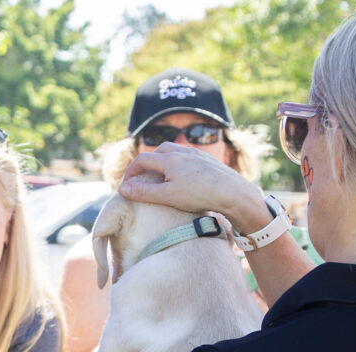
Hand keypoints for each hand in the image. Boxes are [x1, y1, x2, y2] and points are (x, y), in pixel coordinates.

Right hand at [119, 143, 263, 231]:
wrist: (233, 193)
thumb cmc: (199, 195)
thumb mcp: (167, 196)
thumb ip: (143, 192)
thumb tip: (122, 189)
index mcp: (169, 159)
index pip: (142, 160)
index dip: (131, 171)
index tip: (126, 184)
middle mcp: (182, 152)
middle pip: (159, 151)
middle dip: (147, 163)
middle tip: (143, 178)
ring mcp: (197, 154)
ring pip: (175, 152)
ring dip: (164, 161)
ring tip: (163, 177)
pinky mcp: (209, 160)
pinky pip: (189, 158)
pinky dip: (179, 164)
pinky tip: (184, 178)